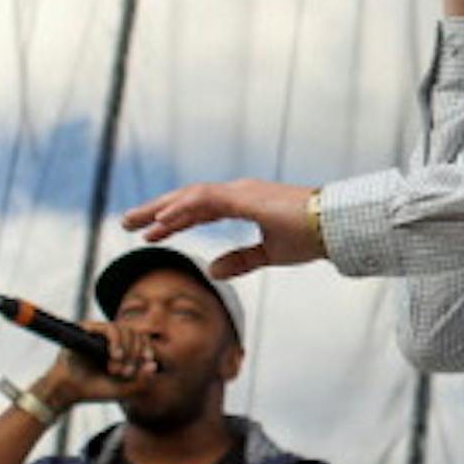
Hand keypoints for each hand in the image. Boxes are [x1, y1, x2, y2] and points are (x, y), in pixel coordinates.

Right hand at [32, 320, 155, 407]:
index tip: (148, 361)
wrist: (68, 392)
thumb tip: (154, 365)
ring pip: (125, 330)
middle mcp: (111, 338)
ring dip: (127, 351)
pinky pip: (110, 328)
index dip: (148, 349)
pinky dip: (117, 342)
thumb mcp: (124, 390)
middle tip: (125, 373)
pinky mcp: (86, 329)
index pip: (142, 339)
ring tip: (117, 370)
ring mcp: (99, 332)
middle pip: (136, 334)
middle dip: (135, 355)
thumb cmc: (95, 390)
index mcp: (122, 347)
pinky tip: (116, 356)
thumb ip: (142, 382)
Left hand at [120, 179, 320, 279]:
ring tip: (132, 221)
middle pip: (187, 200)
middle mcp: (239, 193)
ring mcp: (241, 193)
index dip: (174, 221)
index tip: (150, 232)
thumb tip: (213, 271)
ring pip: (190, 198)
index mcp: (245, 203)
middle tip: (126, 222)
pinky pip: (205, 202)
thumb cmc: (312, 236)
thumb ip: (241, 261)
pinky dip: (181, 211)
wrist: (337, 226)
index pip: (199, 209)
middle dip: (155, 210)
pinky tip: (161, 222)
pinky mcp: (245, 198)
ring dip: (160, 209)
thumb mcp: (270, 254)